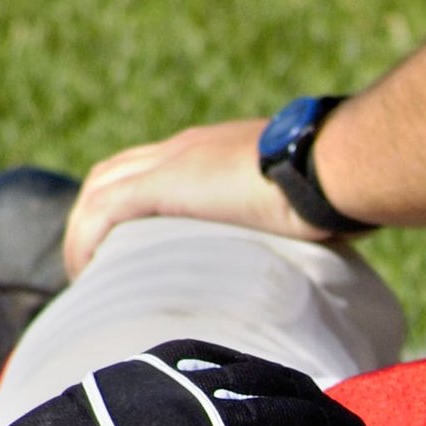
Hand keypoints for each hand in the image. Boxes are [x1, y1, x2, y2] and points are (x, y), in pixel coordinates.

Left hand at [64, 120, 330, 277]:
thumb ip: (293, 224)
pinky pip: (104, 210)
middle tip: (94, 266)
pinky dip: (86, 237)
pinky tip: (85, 270)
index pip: (156, 166)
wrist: (337, 164)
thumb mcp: (308, 207)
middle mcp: (188, 147)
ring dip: (83, 232)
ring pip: (100, 189)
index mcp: (219, 150)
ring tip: (84, 278)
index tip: (130, 247)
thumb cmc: (342, 187)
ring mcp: (175, 161)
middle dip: (94, 217)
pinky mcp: (167, 183)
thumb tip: (316, 256)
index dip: (132, 202)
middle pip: (114, 172)